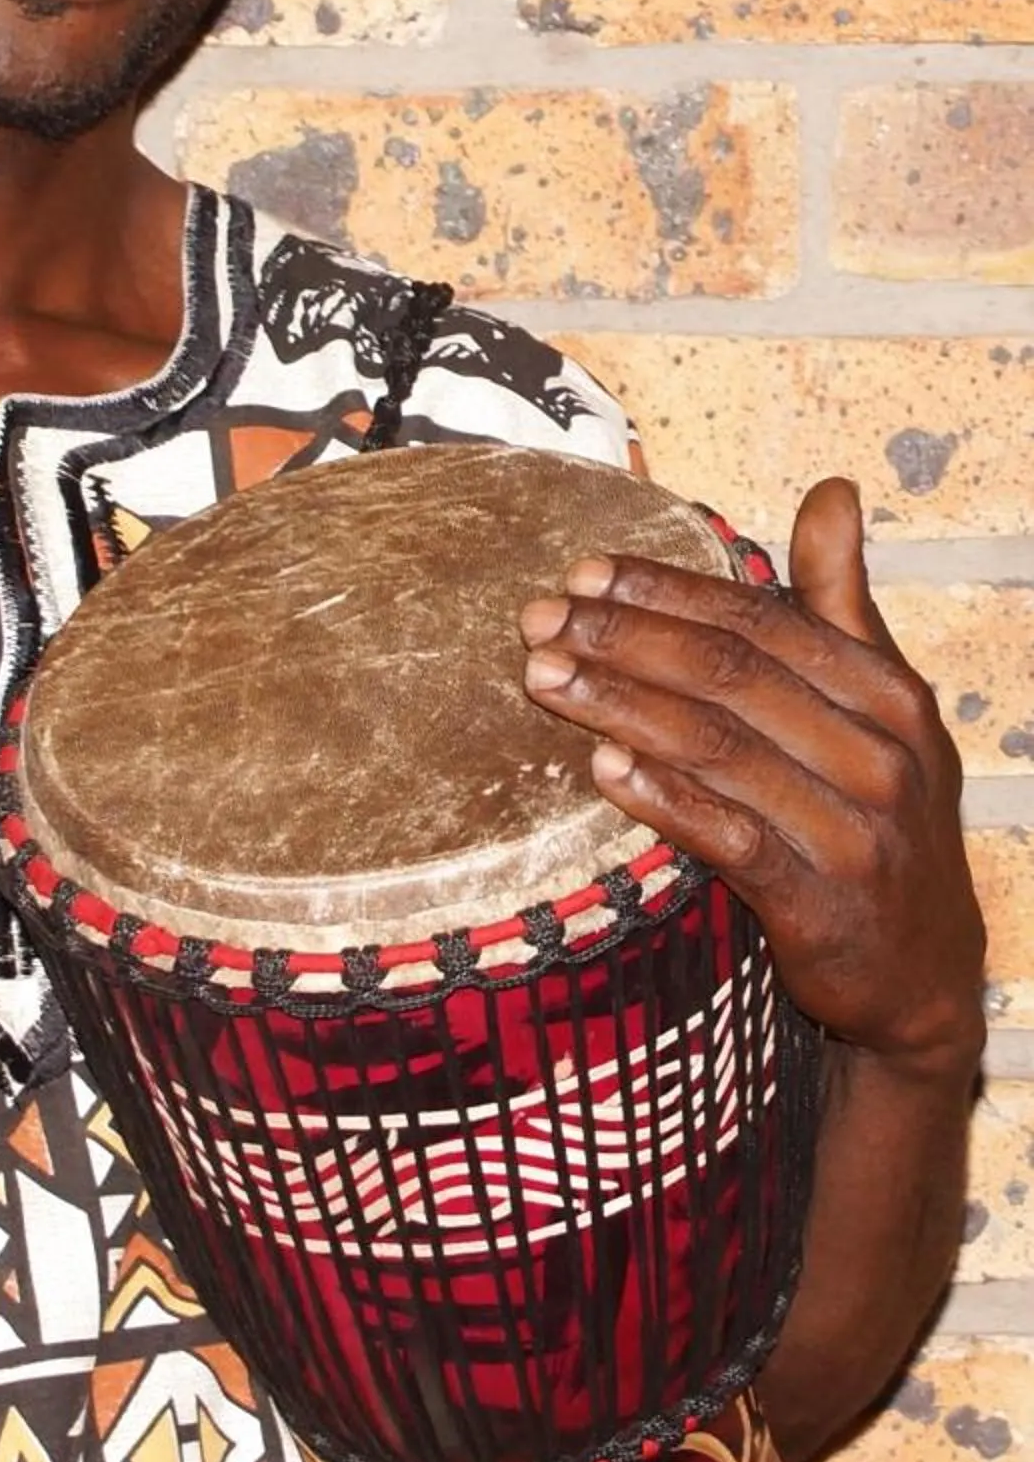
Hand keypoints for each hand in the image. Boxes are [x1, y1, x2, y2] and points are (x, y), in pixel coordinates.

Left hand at [518, 476, 985, 1081]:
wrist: (922, 972)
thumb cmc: (880, 817)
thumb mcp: (881, 705)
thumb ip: (842, 601)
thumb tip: (832, 490)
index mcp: (888, 694)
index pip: (760, 620)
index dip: (665, 592)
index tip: (581, 573)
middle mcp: (878, 755)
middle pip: (730, 675)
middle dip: (623, 639)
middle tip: (538, 619)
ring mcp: (854, 832)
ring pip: (719, 749)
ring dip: (620, 707)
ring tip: (543, 678)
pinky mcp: (821, 905)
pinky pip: (731, 838)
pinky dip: (664, 799)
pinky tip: (603, 768)